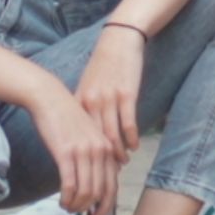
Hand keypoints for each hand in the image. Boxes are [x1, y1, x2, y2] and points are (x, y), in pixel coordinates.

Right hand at [30, 82, 123, 214]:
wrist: (50, 98)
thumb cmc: (66, 118)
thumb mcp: (88, 135)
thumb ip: (95, 154)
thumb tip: (96, 179)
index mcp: (107, 147)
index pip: (112, 184)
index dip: (107, 204)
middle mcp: (99, 150)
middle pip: (101, 191)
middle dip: (91, 209)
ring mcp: (84, 151)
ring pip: (86, 191)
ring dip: (77, 205)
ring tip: (67, 207)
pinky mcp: (66, 153)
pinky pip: (70, 185)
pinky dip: (67, 198)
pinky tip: (62, 201)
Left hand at [75, 25, 144, 164]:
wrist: (118, 40)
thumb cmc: (103, 65)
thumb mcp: (87, 85)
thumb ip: (84, 107)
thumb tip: (83, 131)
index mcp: (79, 102)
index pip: (80, 136)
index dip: (84, 155)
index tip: (88, 168)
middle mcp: (92, 103)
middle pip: (95, 141)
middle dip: (101, 160)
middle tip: (106, 173)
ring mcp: (109, 99)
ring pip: (112, 136)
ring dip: (118, 153)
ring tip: (122, 164)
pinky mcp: (127, 95)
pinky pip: (128, 124)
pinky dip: (132, 139)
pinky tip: (134, 146)